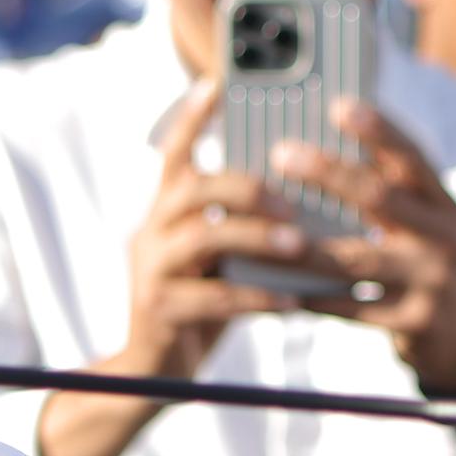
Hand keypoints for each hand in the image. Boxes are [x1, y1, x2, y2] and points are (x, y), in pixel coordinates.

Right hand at [108, 75, 312, 382]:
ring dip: (255, 238)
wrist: (153, 373)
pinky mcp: (160, 311)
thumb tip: (303, 194)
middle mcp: (152, 231)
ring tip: (299, 244)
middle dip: (245, 188)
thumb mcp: (214, 257)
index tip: (218, 83)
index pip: (174, 152)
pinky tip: (292, 303)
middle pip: (191, 189)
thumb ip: (238, 225)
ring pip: (201, 240)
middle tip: (291, 199)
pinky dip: (256, 298)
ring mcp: (151, 270)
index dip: (193, 116)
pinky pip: (213, 299)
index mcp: (166, 210)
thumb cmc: (200, 304)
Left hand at [285, 99, 455, 392]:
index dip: (378, 130)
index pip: (412, 158)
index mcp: (443, 203)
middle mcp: (444, 237)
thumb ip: (385, 189)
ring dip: (308, 245)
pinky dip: (314, 296)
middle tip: (282, 154)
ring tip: (266, 231)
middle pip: (382, 199)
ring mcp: (432, 282)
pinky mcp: (415, 322)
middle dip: (330, 174)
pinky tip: (280, 285)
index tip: (338, 105)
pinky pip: (353, 308)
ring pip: (359, 259)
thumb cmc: (422, 260)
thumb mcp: (421, 222)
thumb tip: (317, 145)